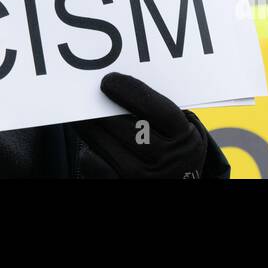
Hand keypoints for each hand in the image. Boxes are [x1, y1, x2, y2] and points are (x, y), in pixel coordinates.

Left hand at [74, 73, 229, 178]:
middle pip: (125, 126)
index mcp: (185, 139)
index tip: (109, 80)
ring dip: (89, 127)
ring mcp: (145, 178)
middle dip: (101, 109)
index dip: (129, 91)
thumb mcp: (180, 130)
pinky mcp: (124, 187)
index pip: (154, 109)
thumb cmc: (173, 149)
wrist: (180, 185)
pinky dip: (90, 153)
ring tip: (81, 116)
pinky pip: (96, 166)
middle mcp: (167, 161)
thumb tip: (117, 84)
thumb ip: (158, 109)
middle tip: (86, 96)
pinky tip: (91, 143)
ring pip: (106, 144)